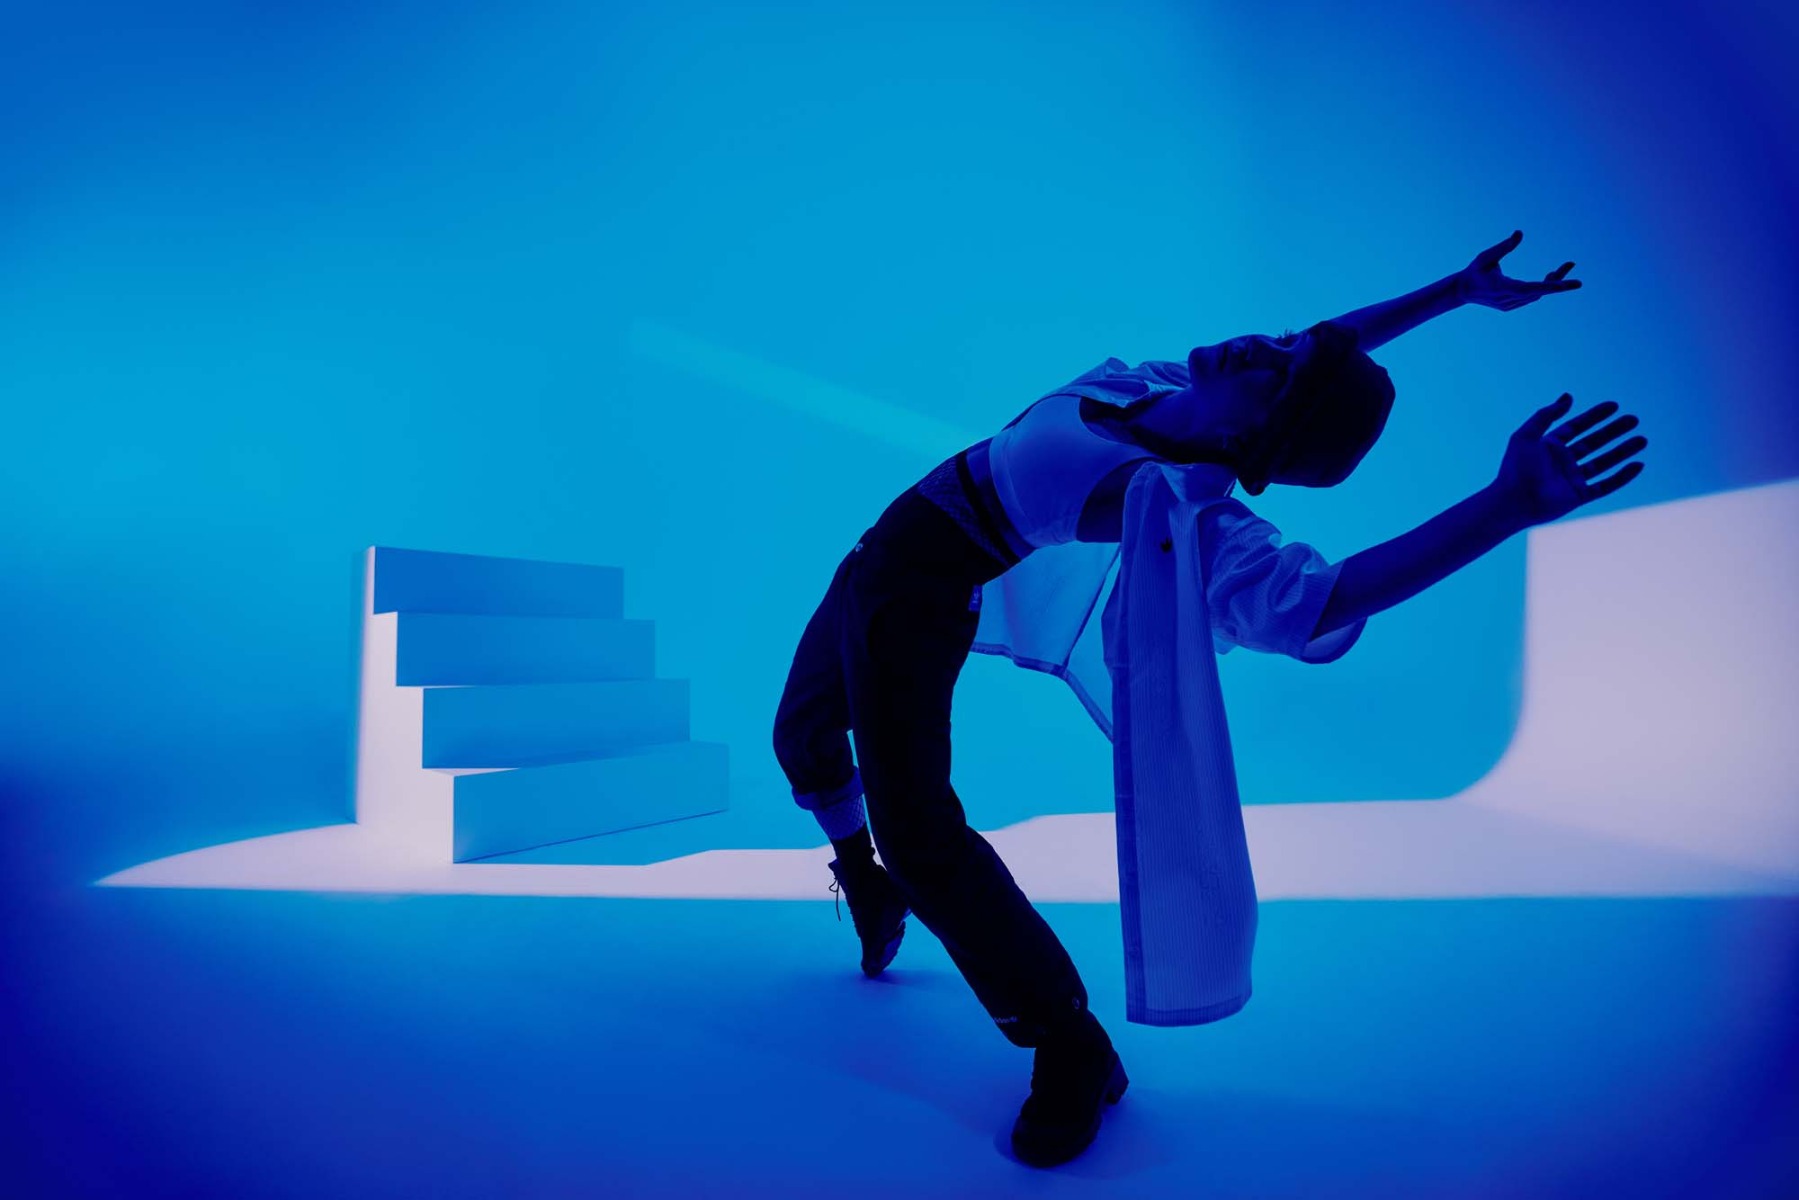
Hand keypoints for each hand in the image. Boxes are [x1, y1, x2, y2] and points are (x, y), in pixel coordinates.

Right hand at [1457, 230, 1580, 310]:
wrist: (1461, 291)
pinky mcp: (1509, 306)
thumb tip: (1520, 233)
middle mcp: (1507, 299)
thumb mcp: (1486, 256)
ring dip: (1552, 282)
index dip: (1551, 287)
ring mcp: (1509, 305)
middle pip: (1539, 292)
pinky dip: (1542, 288)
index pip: (1531, 288)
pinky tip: (1551, 277)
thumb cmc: (1474, 270)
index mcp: (1501, 287)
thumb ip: (1504, 246)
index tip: (1569, 285)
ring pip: (1537, 295)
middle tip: (1574, 272)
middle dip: (1558, 282)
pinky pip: (1531, 297)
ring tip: (1565, 267)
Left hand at [1493, 394, 1646, 526]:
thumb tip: (1569, 396)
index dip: (1595, 416)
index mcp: (1549, 446)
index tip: (1615, 406)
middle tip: (1634, 420)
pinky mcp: (1579, 495)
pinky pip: (1605, 485)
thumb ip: (1547, 414)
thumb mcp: (1527, 435)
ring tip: (1642, 440)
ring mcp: (1571, 479)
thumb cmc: (1515, 468)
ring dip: (1623, 451)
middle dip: (1614, 431)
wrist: (1513, 501)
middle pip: (1594, 442)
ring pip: (1603, 463)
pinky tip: (1638, 465)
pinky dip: (1622, 477)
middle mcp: (1562, 462)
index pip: (1577, 427)